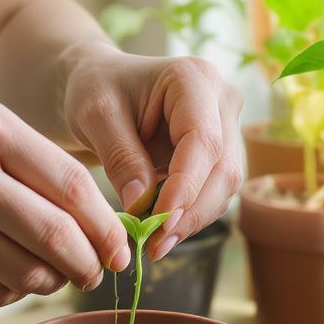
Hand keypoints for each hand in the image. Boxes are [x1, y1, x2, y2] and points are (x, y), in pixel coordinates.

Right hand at [0, 99, 129, 306]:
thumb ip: (25, 161)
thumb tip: (92, 215)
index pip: (73, 185)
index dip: (107, 225)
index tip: (121, 247)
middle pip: (58, 234)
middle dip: (89, 263)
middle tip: (96, 273)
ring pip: (27, 270)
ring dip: (49, 282)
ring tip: (48, 275)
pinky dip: (10, 291)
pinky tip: (5, 278)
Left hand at [64, 47, 243, 258]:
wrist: (102, 85)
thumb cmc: (96, 90)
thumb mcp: (96, 116)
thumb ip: (120, 157)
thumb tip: (142, 205)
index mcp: (195, 78)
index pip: (203, 140)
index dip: (186, 185)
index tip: (159, 221)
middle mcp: (223, 101)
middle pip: (223, 167)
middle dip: (190, 212)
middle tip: (155, 245)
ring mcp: (227, 128)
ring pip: (224, 186)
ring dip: (192, 220)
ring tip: (155, 245)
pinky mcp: (220, 153)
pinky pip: (214, 192)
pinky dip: (190, 216)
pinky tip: (162, 233)